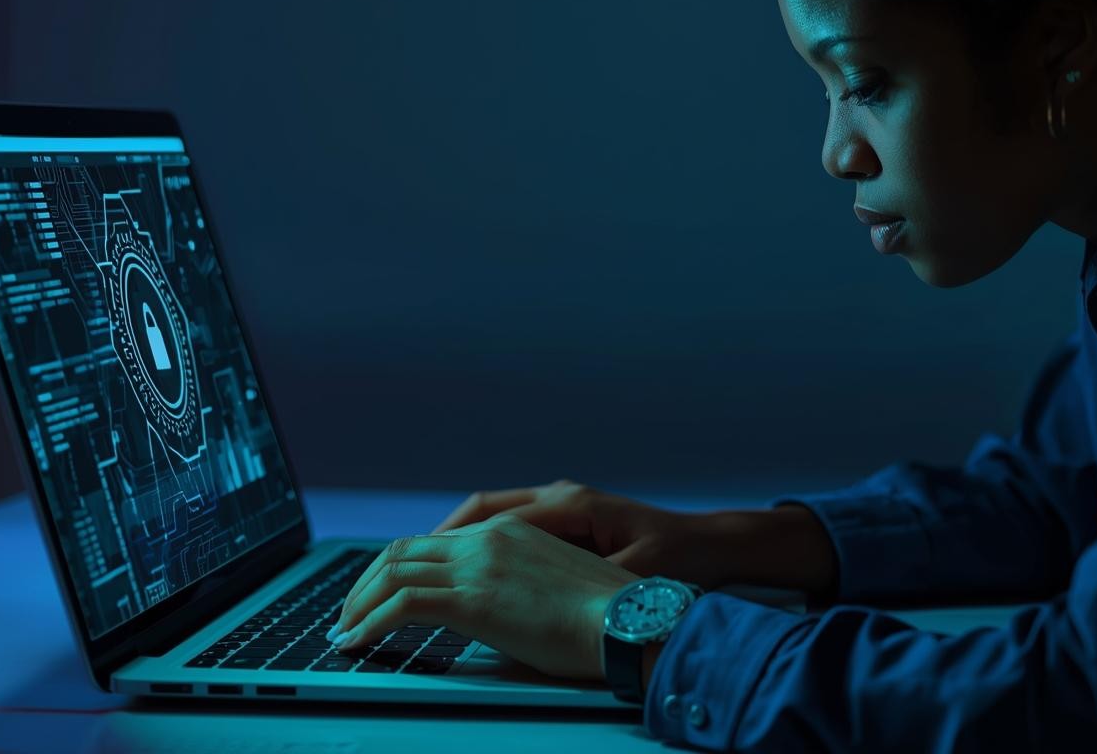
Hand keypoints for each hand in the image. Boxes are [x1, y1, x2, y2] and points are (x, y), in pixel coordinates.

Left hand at [327, 514, 638, 679]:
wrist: (631, 621)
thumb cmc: (606, 617)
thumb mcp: (553, 588)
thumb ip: (517, 588)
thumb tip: (493, 618)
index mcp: (509, 532)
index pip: (433, 541)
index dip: (397, 567)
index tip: (380, 594)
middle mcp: (488, 539)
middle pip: (402, 550)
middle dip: (366, 583)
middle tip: (350, 613)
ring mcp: (479, 564)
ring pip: (393, 572)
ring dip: (359, 603)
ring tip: (345, 630)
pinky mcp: (472, 597)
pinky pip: (400, 605)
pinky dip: (369, 622)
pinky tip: (357, 642)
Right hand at [432, 479, 732, 588]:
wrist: (708, 545)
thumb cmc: (677, 558)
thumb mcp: (636, 575)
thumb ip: (591, 584)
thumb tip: (548, 599)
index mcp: (569, 505)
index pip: (492, 521)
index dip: (449, 548)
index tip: (409, 574)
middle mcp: (557, 497)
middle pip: (476, 512)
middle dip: (430, 544)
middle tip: (389, 575)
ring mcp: (557, 506)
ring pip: (485, 516)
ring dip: (446, 543)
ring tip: (407, 573)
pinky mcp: (562, 520)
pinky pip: (504, 525)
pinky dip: (472, 544)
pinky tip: (453, 570)